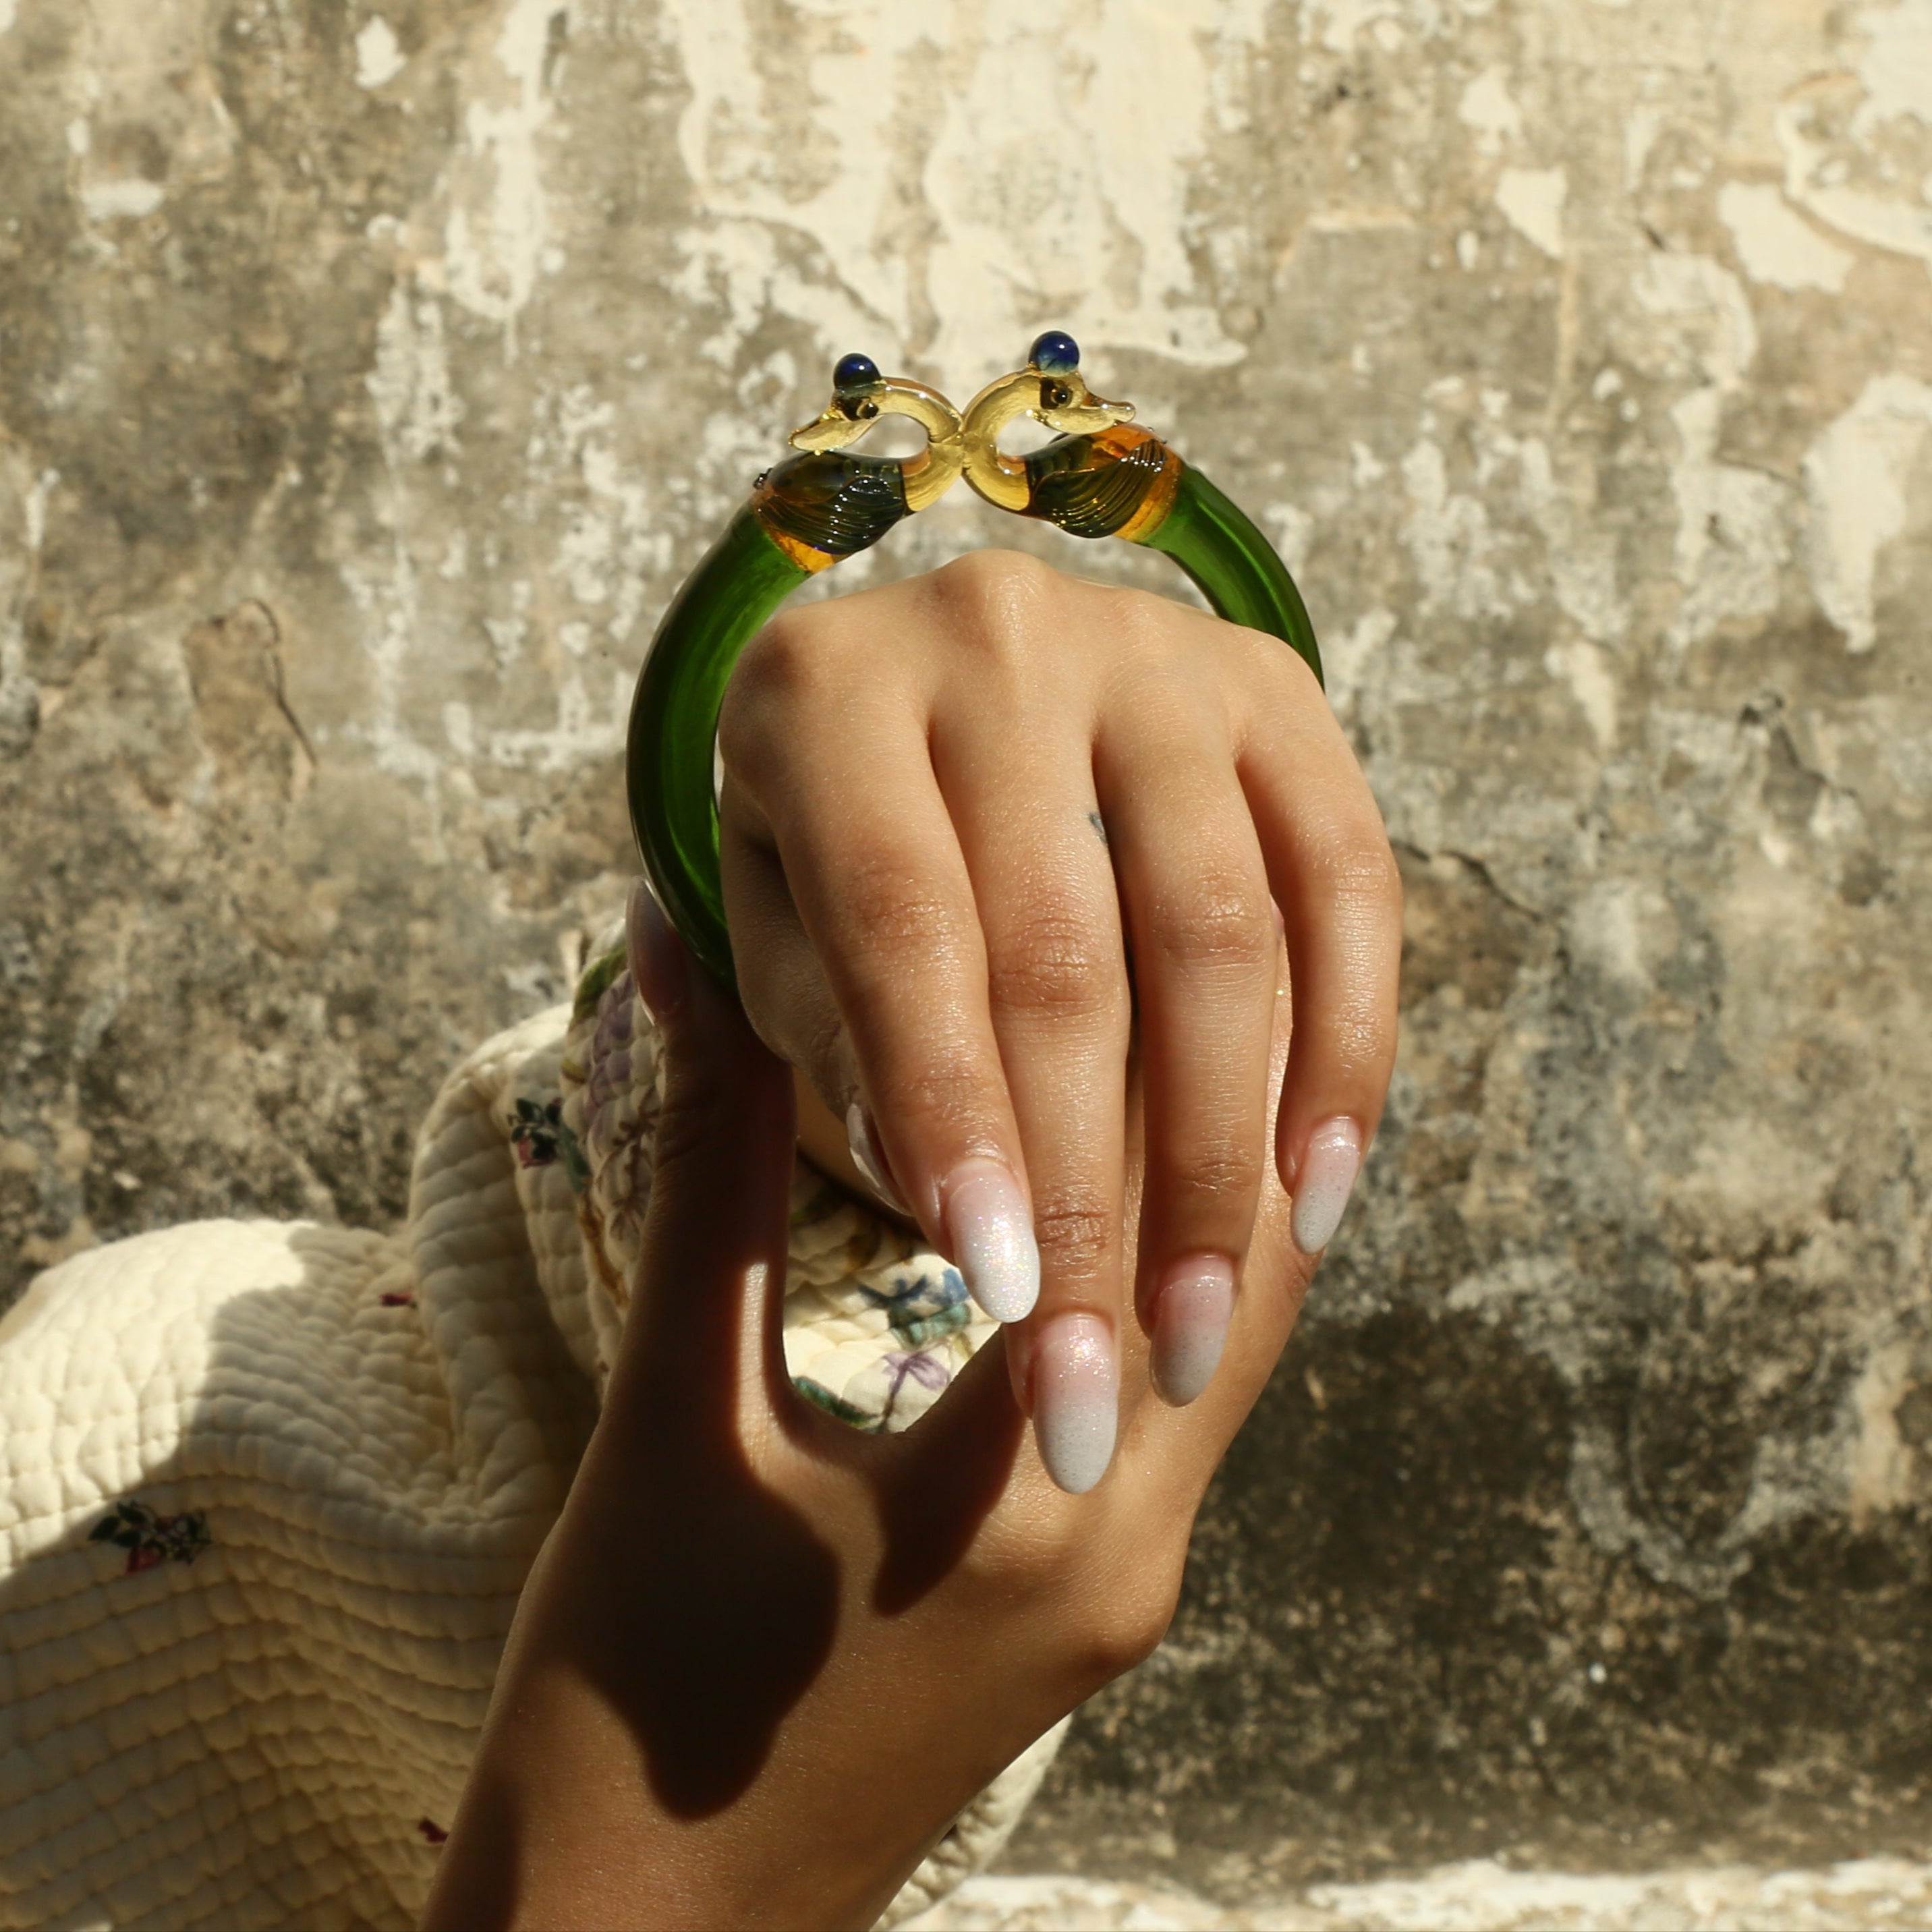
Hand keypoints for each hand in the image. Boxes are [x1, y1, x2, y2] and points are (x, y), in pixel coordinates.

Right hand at [420, 884, 1313, 1931]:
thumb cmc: (622, 1707)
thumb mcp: (667, 1412)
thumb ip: (704, 1169)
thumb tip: (683, 949)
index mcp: (1042, 1502)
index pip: (1158, 1217)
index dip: (1159, 1043)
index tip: (1130, 892)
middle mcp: (1132, 1550)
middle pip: (1232, 1276)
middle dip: (1218, 1101)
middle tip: (1181, 920)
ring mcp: (1124, 1594)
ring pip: (1214, 1345)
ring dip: (1197, 1193)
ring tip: (1166, 1019)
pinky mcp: (1084, 1610)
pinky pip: (1168, 1405)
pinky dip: (1152, 1282)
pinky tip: (1105, 1187)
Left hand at [718, 551, 1400, 1490]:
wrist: (937, 692)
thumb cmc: (830, 857)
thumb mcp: (779, 945)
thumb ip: (846, 1061)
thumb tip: (978, 1215)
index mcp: (823, 691)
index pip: (901, 928)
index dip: (954, 1118)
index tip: (1000, 1298)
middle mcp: (993, 631)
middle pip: (1068, 946)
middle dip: (1089, 1187)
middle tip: (1092, 1379)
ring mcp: (1153, 647)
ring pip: (1221, 926)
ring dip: (1221, 1154)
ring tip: (1194, 1330)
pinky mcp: (1276, 687)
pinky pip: (1348, 881)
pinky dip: (1343, 1049)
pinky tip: (1312, 1197)